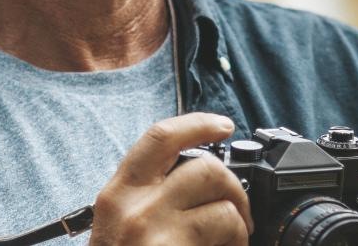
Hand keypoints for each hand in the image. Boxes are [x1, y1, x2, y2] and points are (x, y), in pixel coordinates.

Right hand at [89, 113, 253, 244]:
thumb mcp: (121, 229)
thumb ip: (150, 200)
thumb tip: (199, 179)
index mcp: (117, 195)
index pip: (159, 138)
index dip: (196, 124)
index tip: (223, 124)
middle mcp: (134, 206)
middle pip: (204, 168)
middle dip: (233, 187)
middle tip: (240, 209)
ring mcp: (155, 230)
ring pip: (222, 203)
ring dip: (240, 221)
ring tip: (234, 241)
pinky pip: (226, 233)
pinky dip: (237, 242)